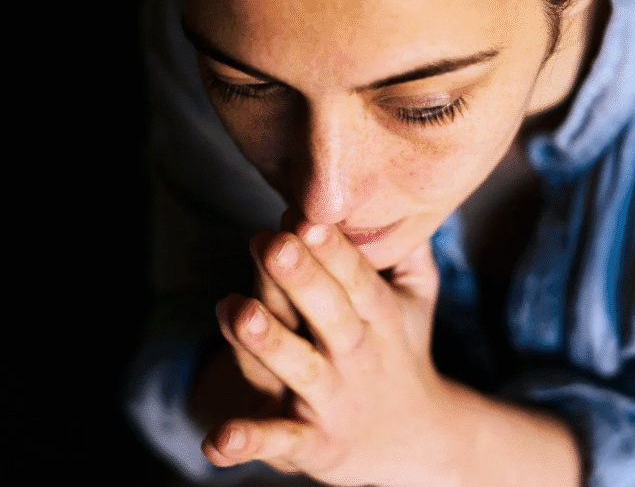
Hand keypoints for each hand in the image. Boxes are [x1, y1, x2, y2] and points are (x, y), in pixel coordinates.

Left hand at [204, 220, 453, 486]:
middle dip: (302, 280)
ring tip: (236, 311)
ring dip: (269, 345)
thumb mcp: (417, 299)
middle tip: (273, 242)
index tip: (305, 216)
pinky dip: (250, 442)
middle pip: (331, 316)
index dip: (333, 249)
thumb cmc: (400, 350)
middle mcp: (359, 358)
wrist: (416, 441)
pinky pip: (280, 442)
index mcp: (382, 319)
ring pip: (299, 370)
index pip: (358, 280)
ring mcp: (334, 402)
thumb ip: (409, 250)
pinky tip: (217, 441)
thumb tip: (402, 190)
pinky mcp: (313, 445)